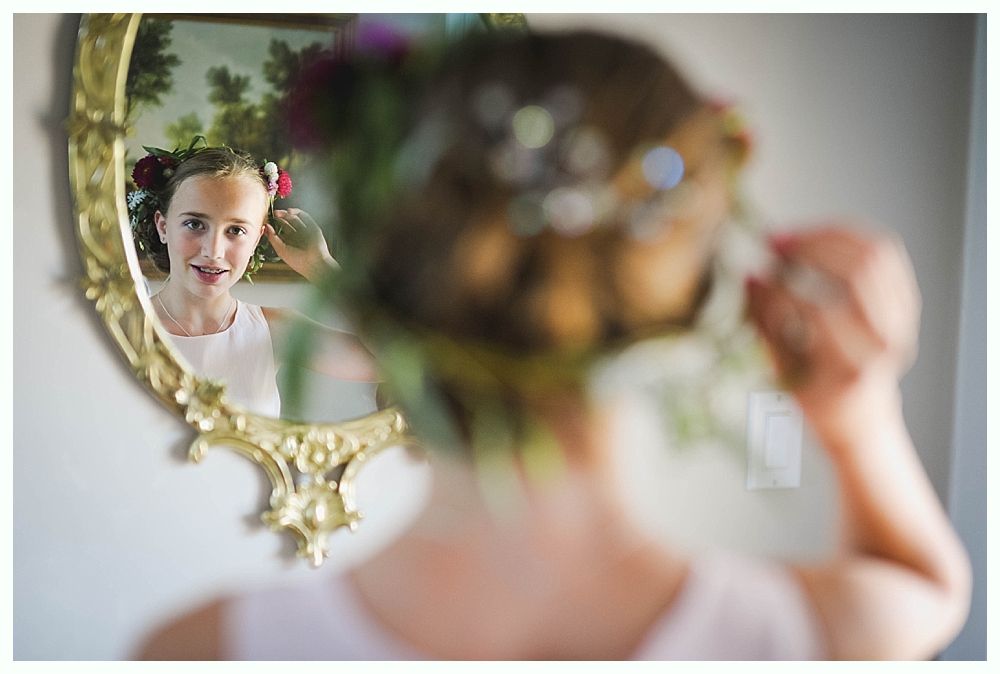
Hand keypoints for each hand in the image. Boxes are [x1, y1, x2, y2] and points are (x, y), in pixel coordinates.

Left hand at [264, 208, 337, 282]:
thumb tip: (266, 226)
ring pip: (295, 219)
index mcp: (289, 243)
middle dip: (280, 218)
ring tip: (278, 212)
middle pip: (287, 223)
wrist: (313, 263)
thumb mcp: (280, 249)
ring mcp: (305, 231)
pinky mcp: (313, 227)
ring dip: (287, 214)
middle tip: (273, 214)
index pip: (280, 231)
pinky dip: (298, 212)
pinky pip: (306, 217)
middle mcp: (297, 236)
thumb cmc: (297, 261)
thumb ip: (272, 238)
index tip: (266, 221)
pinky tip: (289, 211)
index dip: (273, 226)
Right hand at [745, 226, 920, 434]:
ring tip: (793, 240)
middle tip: (775, 248)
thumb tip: (750, 279)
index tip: (757, 278)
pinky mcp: (904, 303)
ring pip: (873, 255)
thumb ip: (767, 324)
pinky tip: (820, 237)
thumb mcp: (784, 373)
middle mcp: (886, 340)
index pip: (819, 311)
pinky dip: (851, 238)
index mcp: (855, 366)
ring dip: (828, 238)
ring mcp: (901, 319)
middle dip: (809, 251)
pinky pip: (885, 254)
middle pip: (855, 272)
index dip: (783, 289)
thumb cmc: (816, 400)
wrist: (861, 415)